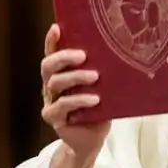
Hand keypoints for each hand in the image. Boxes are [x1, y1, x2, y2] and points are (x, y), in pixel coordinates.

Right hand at [40, 25, 109, 162]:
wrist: (92, 139)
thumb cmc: (98, 109)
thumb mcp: (101, 87)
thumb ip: (100, 72)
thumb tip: (119, 52)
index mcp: (60, 73)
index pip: (52, 53)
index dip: (52, 40)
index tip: (57, 28)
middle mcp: (51, 85)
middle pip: (48, 66)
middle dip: (64, 57)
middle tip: (83, 56)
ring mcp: (50, 101)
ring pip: (55, 83)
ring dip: (76, 78)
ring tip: (95, 77)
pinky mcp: (53, 117)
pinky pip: (62, 106)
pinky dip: (78, 101)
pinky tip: (94, 100)